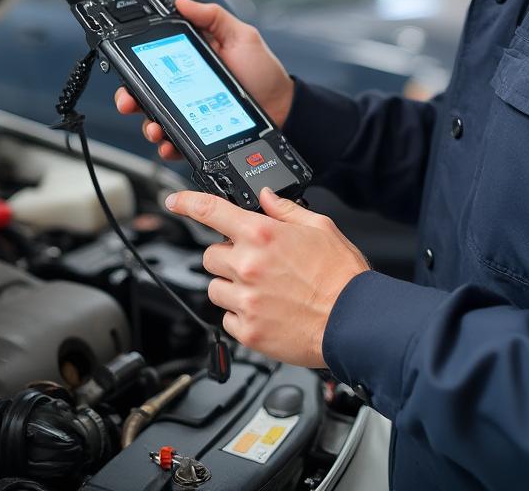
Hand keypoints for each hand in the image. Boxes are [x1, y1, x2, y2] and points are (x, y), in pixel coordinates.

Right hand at [114, 0, 294, 162]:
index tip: (128, 71)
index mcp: (191, 61)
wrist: (284, 108)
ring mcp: (190, 112)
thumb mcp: (241, 36)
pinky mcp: (199, 133)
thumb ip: (213, 17)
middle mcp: (185, 86)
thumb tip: (182, 2)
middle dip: (131, 99)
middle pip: (146, 93)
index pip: (154, 62)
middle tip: (129, 102)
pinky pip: (176, 141)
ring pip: (156, 119)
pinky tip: (168, 143)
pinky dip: (167, 145)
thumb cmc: (264, 72)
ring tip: (154, 127)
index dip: (136, 67)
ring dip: (148, 125)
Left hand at [165, 186, 369, 367]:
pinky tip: (266, 311)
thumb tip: (266, 198)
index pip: (210, 211)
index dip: (187, 203)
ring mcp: (246, 300)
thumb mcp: (320, 227)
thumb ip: (285, 210)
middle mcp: (248, 265)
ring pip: (214, 288)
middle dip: (227, 256)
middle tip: (254, 263)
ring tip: (263, 291)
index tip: (174, 202)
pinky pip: (227, 319)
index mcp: (262, 235)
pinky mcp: (248, 331)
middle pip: (210, 255)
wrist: (355, 321)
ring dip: (231, 287)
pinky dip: (240, 315)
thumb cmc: (342, 276)